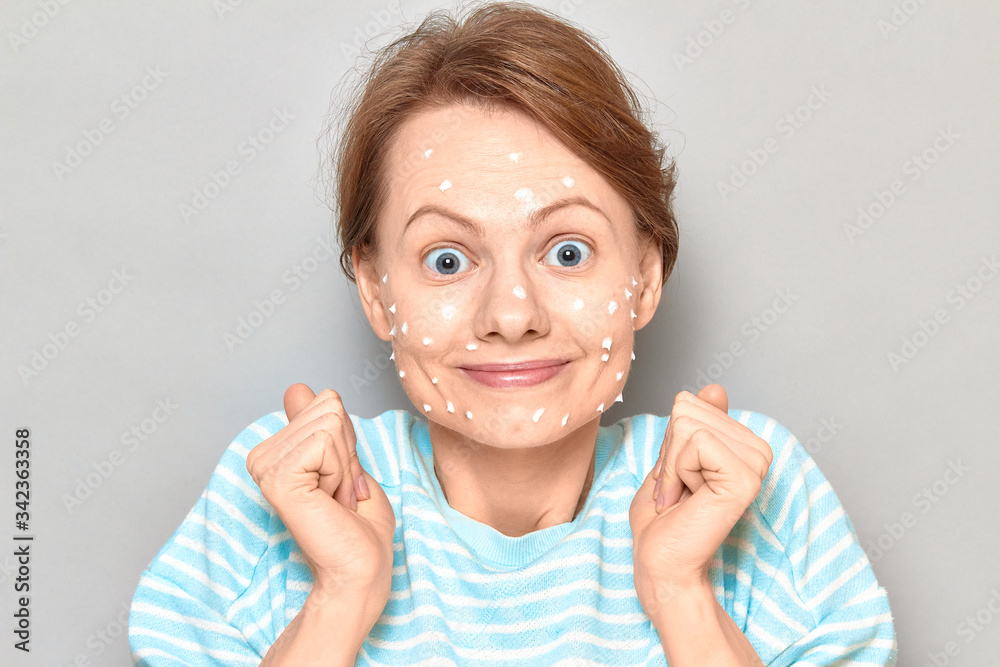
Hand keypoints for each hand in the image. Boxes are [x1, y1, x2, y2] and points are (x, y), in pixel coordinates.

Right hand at [246, 384, 395, 612]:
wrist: (360, 569)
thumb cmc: (359, 527)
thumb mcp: (345, 461)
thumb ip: (319, 424)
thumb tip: (296, 388)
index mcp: (275, 450)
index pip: (325, 402)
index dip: (348, 442)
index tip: (341, 480)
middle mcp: (262, 456)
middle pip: (328, 408)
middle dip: (348, 452)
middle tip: (339, 493)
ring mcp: (266, 466)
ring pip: (329, 423)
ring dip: (345, 465)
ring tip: (334, 500)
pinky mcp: (277, 478)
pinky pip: (325, 441)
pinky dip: (341, 471)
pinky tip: (329, 500)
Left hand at [629, 384, 771, 615]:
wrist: (660, 561)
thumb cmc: (662, 518)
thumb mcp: (673, 456)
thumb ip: (697, 423)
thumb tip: (716, 389)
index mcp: (743, 444)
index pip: (691, 403)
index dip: (669, 442)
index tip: (678, 477)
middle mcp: (757, 451)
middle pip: (688, 410)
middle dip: (670, 453)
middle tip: (680, 490)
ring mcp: (755, 465)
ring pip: (688, 426)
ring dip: (672, 465)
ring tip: (685, 497)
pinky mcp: (745, 479)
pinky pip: (696, 442)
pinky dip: (678, 471)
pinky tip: (690, 499)